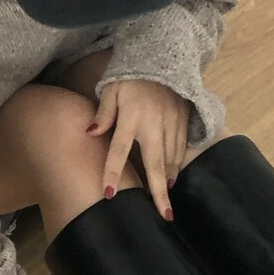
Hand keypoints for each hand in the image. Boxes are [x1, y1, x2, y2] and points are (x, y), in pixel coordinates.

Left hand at [87, 78, 191, 220]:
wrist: (164, 58)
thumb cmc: (131, 76)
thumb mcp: (111, 89)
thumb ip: (102, 113)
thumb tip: (89, 133)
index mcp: (132, 116)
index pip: (119, 149)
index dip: (113, 171)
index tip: (109, 194)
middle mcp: (154, 124)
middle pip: (156, 164)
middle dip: (159, 193)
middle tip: (164, 216)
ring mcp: (172, 124)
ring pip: (170, 160)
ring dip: (167, 182)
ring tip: (164, 204)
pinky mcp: (184, 122)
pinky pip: (181, 150)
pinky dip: (176, 166)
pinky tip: (171, 179)